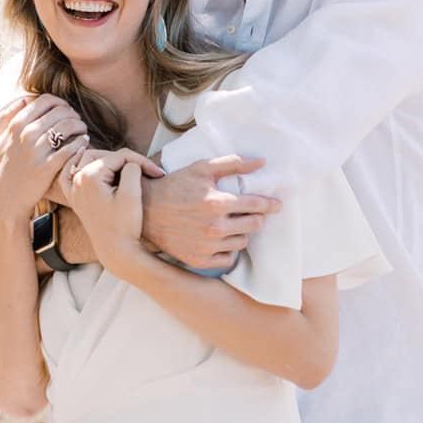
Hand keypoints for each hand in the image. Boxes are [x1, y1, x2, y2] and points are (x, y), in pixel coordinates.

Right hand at [0, 94, 89, 225]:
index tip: (64, 110)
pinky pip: (71, 148)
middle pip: (60, 111)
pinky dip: (80, 143)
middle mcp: (25, 135)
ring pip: (68, 126)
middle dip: (73, 114)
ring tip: (82, 132)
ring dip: (79, 126)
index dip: (60, 102)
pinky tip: (83, 144)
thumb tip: (22, 100)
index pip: (45, 100)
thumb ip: (4, 119)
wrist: (3, 203)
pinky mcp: (47, 168)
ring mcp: (37, 151)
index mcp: (14, 126)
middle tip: (77, 121)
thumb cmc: (0, 173)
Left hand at [62, 148, 150, 276]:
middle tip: (147, 170)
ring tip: (124, 163)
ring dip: (105, 159)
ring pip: (87, 160)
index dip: (142, 162)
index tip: (159, 173)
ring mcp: (74, 190)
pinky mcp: (76, 199)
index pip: (120, 157)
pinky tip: (83, 161)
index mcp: (89, 176)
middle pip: (103, 155)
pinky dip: (76, 166)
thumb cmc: (125, 225)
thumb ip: (132, 168)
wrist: (116, 251)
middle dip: (126, 160)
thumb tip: (131, 162)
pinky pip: (70, 175)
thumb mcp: (132, 193)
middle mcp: (77, 180)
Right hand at [140, 155, 282, 269]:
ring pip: (242, 242)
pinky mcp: (199, 260)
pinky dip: (228, 249)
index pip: (257, 206)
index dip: (270, 204)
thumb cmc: (175, 186)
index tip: (276, 205)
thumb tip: (262, 162)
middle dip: (256, 217)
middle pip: (254, 226)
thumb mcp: (202, 168)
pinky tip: (220, 239)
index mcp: (217, 203)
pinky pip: (228, 258)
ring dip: (241, 232)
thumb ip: (233, 163)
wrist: (145, 211)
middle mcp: (214, 228)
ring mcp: (206, 246)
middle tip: (250, 213)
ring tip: (230, 224)